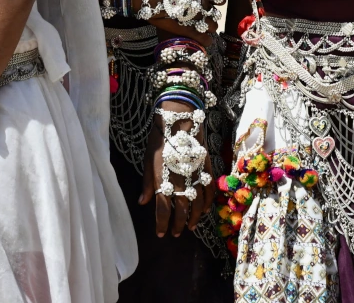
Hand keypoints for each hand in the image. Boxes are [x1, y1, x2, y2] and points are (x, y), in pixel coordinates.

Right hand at [136, 0, 222, 37]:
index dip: (214, 1)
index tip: (207, 2)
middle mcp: (203, 3)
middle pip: (216, 13)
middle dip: (210, 14)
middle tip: (199, 15)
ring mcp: (196, 17)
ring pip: (212, 26)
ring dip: (208, 27)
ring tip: (199, 26)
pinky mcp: (187, 29)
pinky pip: (203, 38)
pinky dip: (205, 40)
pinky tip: (204, 40)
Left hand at [138, 100, 212, 237]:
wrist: (179, 120)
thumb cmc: (159, 140)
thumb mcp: (148, 160)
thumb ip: (148, 183)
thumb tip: (143, 202)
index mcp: (163, 179)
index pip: (163, 209)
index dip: (162, 224)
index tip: (161, 233)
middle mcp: (181, 181)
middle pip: (182, 210)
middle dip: (179, 225)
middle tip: (177, 233)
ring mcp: (195, 175)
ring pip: (198, 204)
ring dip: (194, 218)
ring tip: (190, 226)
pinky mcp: (206, 169)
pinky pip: (209, 191)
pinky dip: (207, 203)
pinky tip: (203, 211)